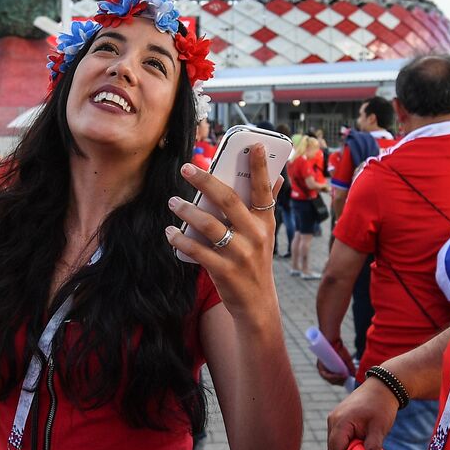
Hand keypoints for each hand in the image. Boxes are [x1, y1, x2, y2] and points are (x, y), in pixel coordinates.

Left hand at [165, 145, 283, 314]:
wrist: (257, 304)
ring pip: (210, 225)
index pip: (264, 189)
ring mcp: (240, 254)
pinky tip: (170, 232)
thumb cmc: (256, 262)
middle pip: (229, 200)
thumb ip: (266, 206)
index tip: (255, 144)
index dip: (260, 167)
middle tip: (187, 167)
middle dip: (206, 181)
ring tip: (173, 201)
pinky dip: (181, 240)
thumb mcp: (266, 234)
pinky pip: (198, 251)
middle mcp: (256, 235)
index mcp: (266, 222)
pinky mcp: (225, 271)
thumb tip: (278, 178)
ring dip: (188, 211)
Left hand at [316, 336, 354, 385]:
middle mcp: (324, 369)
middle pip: (331, 381)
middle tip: (347, 378)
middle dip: (340, 381)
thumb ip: (350, 368)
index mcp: (330, 369)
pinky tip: (340, 376)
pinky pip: (324, 375)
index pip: (334, 380)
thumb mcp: (347, 360)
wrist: (333, 339)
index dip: (341, 382)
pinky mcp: (320, 364)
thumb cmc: (339, 348)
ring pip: (328, 379)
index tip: (348, 380)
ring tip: (345, 377)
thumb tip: (354, 376)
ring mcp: (321, 367)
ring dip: (338, 380)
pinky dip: (332, 377)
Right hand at [326, 375, 397, 449]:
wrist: (382, 387)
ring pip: (336, 444)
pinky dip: (349, 444)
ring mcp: (334, 419)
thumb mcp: (379, 429)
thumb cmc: (381, 406)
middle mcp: (332, 421)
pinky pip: (339, 438)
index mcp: (340, 422)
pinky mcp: (338, 419)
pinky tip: (362, 442)